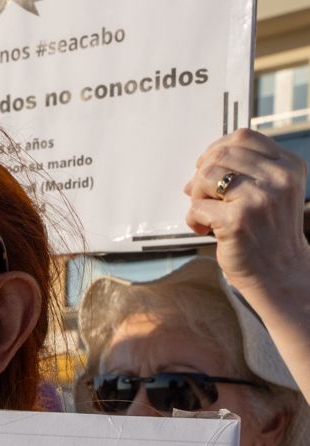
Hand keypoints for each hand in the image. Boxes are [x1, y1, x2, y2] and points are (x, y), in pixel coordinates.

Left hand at [185, 128, 309, 299]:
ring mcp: (258, 198)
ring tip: (206, 214)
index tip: (208, 168)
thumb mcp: (272, 192)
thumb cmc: (269, 232)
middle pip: (220, 154)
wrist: (280, 272)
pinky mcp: (237, 220)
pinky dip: (193, 219)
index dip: (217, 149)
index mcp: (288, 165)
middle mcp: (278, 178)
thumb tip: (198, 167)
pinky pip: (196, 207)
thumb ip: (245, 172)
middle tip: (204, 196)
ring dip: (196, 196)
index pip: (244, 137)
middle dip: (203, 174)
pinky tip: (205, 230)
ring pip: (205, 177)